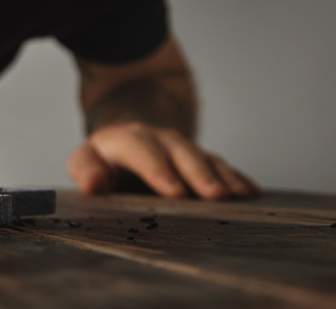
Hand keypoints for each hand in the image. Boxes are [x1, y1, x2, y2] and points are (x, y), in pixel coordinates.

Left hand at [68, 123, 258, 199]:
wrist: (126, 140)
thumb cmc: (104, 160)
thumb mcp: (86, 160)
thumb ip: (86, 168)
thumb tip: (94, 183)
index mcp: (127, 140)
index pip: (141, 150)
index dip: (159, 170)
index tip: (175, 193)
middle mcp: (158, 139)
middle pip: (180, 152)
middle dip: (199, 174)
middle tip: (216, 197)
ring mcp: (181, 148)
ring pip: (204, 157)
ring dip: (222, 177)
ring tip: (237, 196)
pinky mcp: (198, 159)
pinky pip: (220, 165)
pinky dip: (235, 178)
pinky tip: (249, 192)